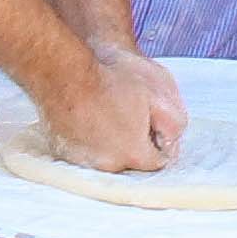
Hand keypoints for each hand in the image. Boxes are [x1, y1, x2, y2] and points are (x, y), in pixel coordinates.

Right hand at [36, 46, 182, 173]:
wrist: (64, 73)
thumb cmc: (109, 78)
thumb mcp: (158, 92)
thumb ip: (173, 122)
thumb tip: (171, 140)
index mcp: (134, 154)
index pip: (157, 162)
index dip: (158, 142)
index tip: (151, 125)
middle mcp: (108, 164)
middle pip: (130, 162)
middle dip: (134, 144)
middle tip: (129, 115)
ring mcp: (82, 161)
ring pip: (106, 159)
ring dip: (110, 144)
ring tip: (106, 115)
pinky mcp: (62, 153)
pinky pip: (83, 153)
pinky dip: (88, 141)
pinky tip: (87, 119)